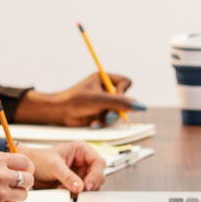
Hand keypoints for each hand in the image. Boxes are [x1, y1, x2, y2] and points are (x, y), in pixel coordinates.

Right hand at [0, 151, 31, 201]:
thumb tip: (15, 162)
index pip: (26, 162)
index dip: (27, 167)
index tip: (24, 170)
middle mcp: (0, 175)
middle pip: (29, 179)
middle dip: (25, 180)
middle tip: (16, 182)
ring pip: (23, 195)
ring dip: (17, 194)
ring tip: (6, 192)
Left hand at [15, 72, 137, 126]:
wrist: (58, 112)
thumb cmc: (75, 100)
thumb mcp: (100, 100)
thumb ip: (121, 103)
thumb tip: (142, 106)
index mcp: (105, 78)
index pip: (126, 82)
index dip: (122, 92)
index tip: (113, 98)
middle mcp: (105, 89)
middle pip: (124, 99)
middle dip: (115, 109)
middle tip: (107, 115)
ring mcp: (103, 101)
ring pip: (117, 111)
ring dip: (108, 117)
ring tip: (98, 120)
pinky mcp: (99, 112)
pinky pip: (109, 118)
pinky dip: (102, 122)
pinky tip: (92, 123)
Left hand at [18, 142, 106, 193]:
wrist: (29, 170)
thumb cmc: (39, 160)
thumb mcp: (54, 166)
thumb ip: (68, 177)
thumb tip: (80, 187)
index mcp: (82, 150)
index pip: (99, 162)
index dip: (96, 175)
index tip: (88, 186)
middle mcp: (84, 161)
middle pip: (98, 175)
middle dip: (88, 185)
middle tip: (77, 190)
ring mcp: (80, 172)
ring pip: (92, 185)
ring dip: (80, 190)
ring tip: (64, 187)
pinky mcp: (76, 182)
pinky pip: (82, 191)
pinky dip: (75, 193)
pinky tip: (62, 189)